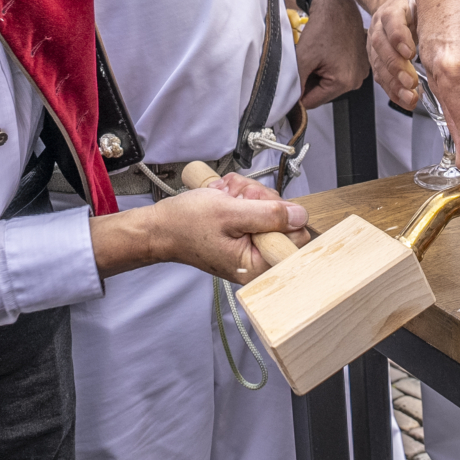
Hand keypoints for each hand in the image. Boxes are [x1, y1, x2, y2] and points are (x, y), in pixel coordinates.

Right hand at [104, 175, 306, 282]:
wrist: (159, 227)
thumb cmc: (185, 225)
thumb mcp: (229, 213)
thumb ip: (268, 215)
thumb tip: (299, 216)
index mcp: (256, 264)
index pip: (296, 240)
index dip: (283, 215)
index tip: (259, 207)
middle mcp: (256, 259)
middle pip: (284, 219)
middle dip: (260, 200)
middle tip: (236, 199)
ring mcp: (251, 245)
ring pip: (269, 208)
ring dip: (248, 195)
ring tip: (226, 198)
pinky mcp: (244, 233)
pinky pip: (256, 208)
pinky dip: (242, 197)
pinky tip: (226, 199)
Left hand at [294, 0, 370, 110]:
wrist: (337, 7)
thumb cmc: (324, 27)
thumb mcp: (303, 58)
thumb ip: (296, 82)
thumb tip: (290, 100)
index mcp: (345, 82)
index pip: (312, 102)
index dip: (298, 93)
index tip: (292, 78)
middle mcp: (356, 81)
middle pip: (322, 94)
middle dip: (309, 82)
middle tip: (305, 62)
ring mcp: (360, 72)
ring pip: (329, 84)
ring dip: (318, 74)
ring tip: (316, 56)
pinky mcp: (359, 64)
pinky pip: (338, 74)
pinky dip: (328, 67)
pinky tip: (325, 54)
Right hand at [366, 0, 418, 110]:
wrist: (390, 9)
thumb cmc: (411, 11)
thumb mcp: (422, 8)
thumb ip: (429, 19)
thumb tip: (449, 35)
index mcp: (391, 11)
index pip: (392, 21)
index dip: (399, 38)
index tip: (410, 53)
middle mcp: (379, 28)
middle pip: (382, 47)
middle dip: (397, 67)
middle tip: (411, 82)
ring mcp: (374, 45)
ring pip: (379, 65)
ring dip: (394, 83)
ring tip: (410, 96)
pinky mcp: (375, 61)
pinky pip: (380, 77)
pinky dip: (393, 91)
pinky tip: (405, 100)